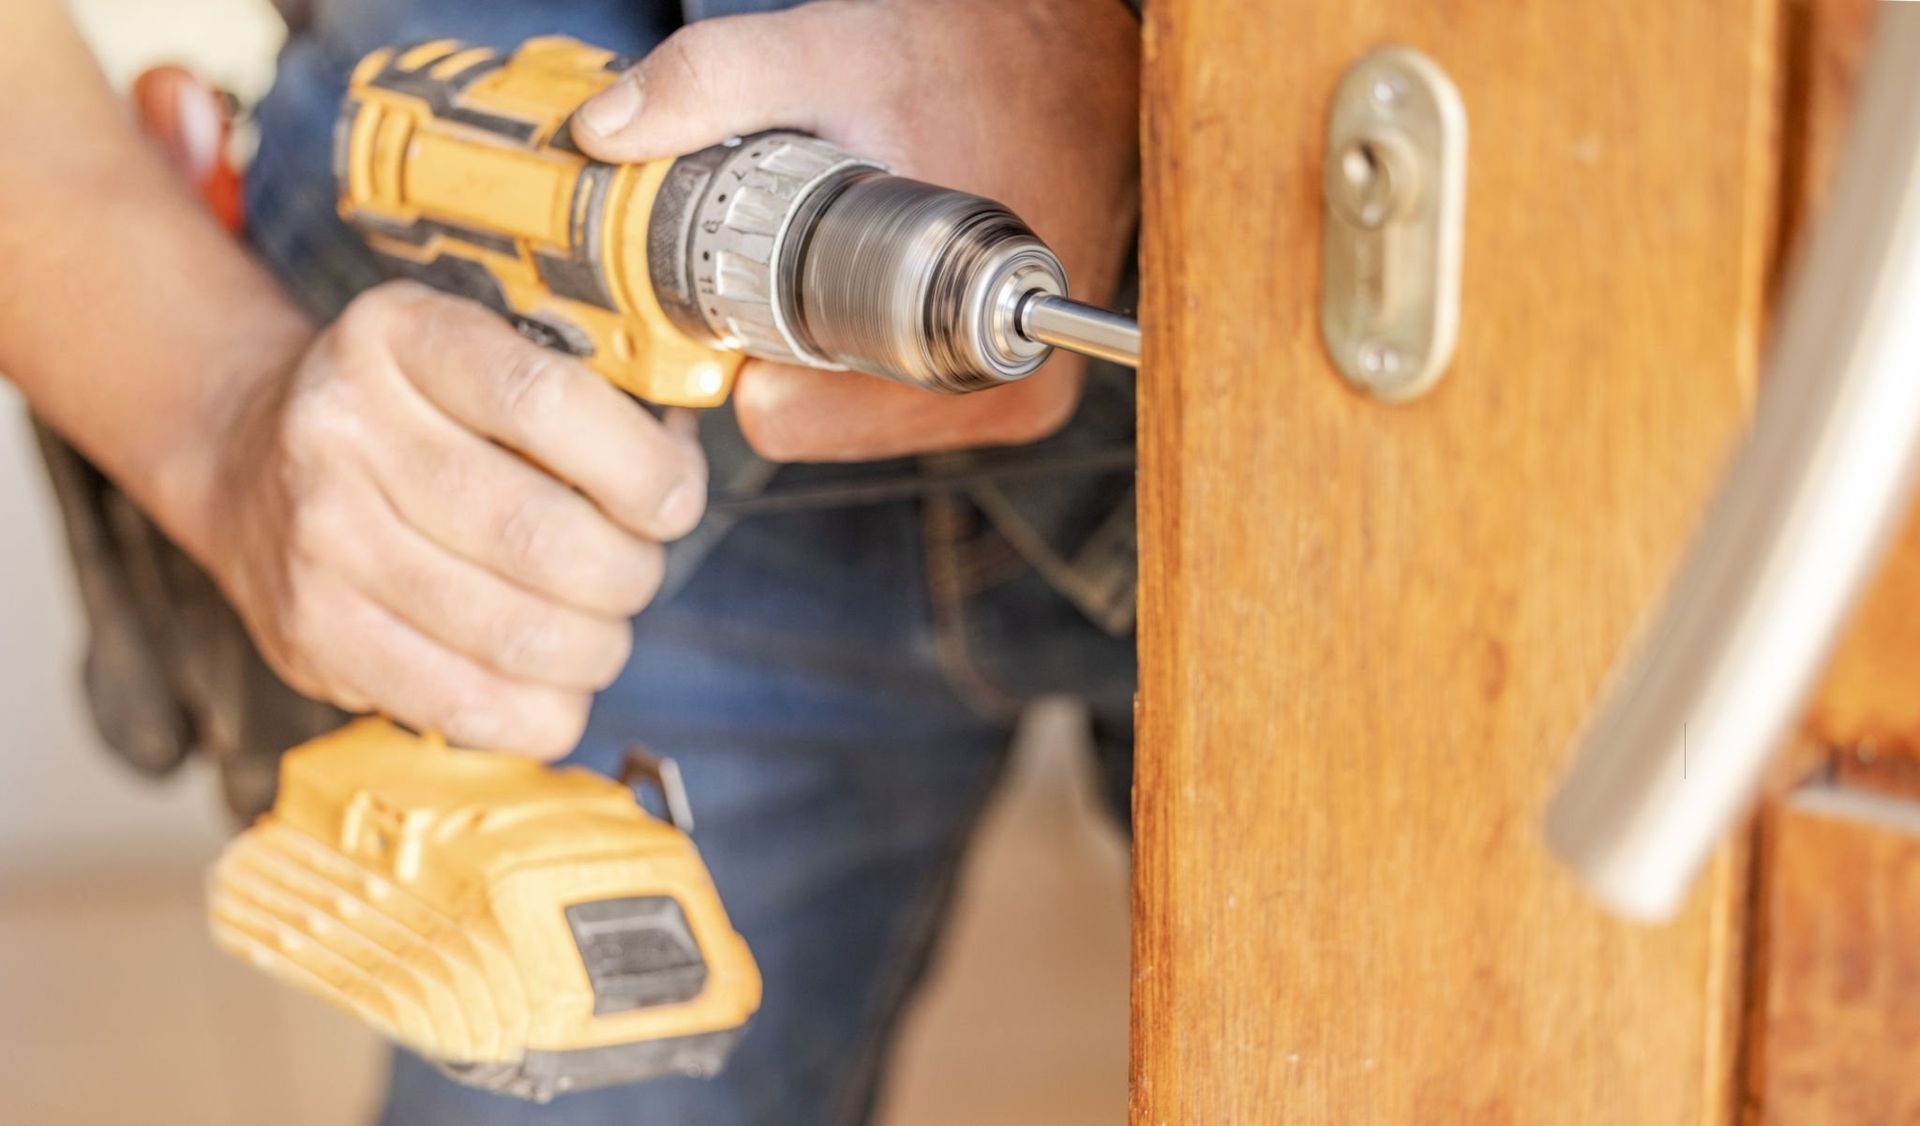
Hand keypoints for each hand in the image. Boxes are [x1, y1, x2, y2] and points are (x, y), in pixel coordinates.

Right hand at [203, 282, 706, 757]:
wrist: (248, 457)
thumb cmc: (408, 409)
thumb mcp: (477, 347)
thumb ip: (585, 390)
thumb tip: (681, 470)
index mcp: (400, 337)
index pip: (544, 402)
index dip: (638, 467)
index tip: (675, 500)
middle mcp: (344, 431)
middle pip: (540, 536)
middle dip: (628, 572)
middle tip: (637, 568)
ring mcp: (319, 541)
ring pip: (516, 634)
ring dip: (596, 646)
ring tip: (599, 625)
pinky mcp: (314, 636)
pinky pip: (468, 707)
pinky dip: (542, 709)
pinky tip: (553, 681)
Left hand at [572, 0, 1138, 460]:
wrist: (1096, 56)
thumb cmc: (981, 54)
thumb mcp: (832, 49)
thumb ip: (714, 82)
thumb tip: (609, 136)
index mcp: (952, 335)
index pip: (785, 417)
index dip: (737, 348)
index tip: (740, 282)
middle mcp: (1000, 389)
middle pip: (818, 423)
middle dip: (787, 348)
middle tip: (804, 250)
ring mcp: (1016, 395)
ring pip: (858, 419)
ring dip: (834, 350)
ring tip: (856, 253)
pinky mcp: (1026, 390)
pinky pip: (906, 402)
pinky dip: (880, 349)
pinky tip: (895, 276)